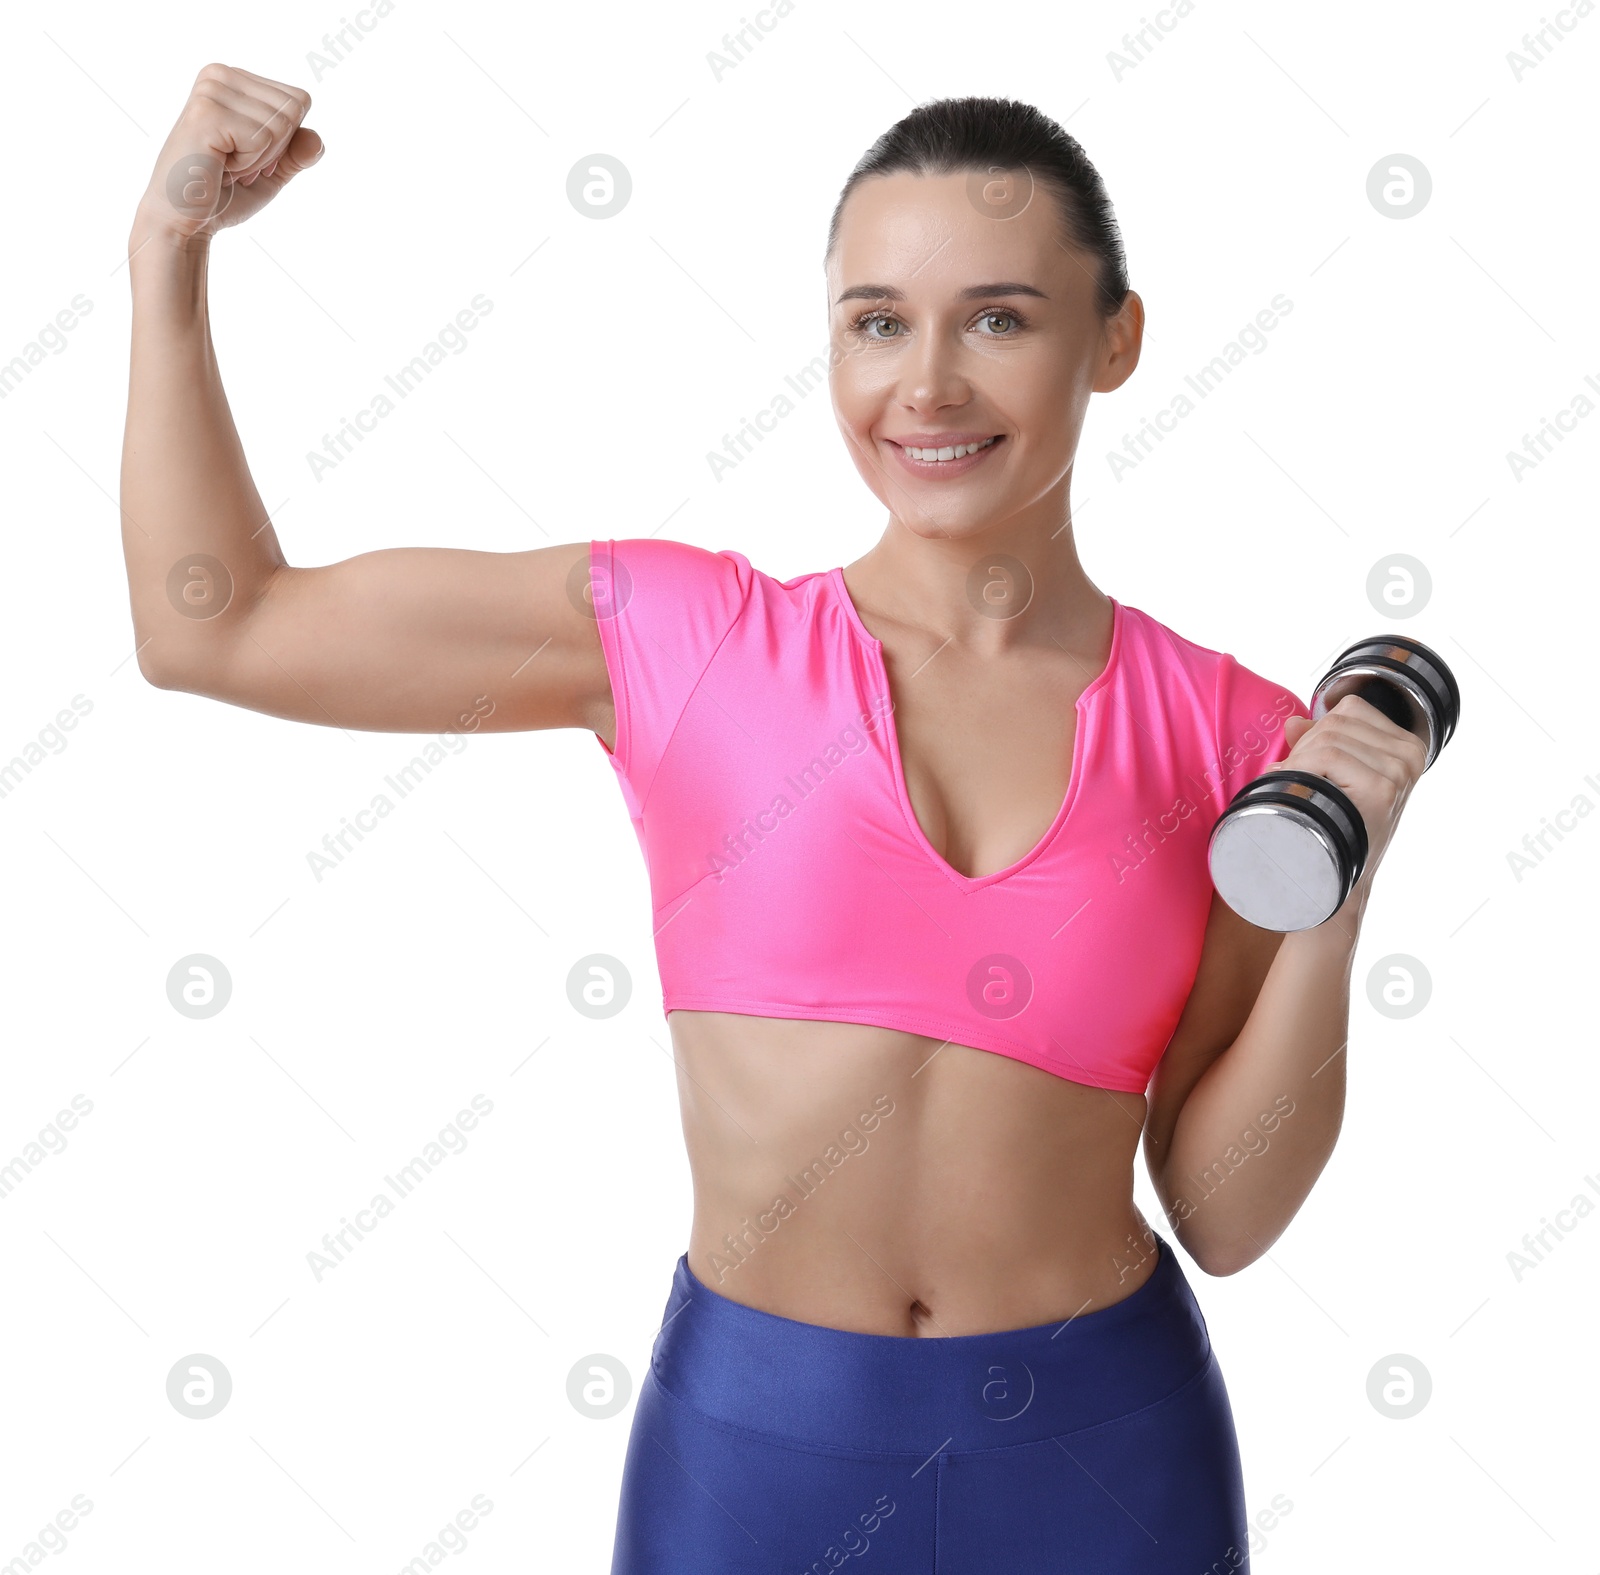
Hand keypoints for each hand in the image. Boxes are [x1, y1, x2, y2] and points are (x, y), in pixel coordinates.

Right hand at [133, 63, 322, 247]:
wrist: (183, 221)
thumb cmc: (222, 195)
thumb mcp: (273, 171)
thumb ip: (298, 152)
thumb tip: (317, 138)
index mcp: (234, 79)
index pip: (299, 100)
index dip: (285, 141)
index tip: (247, 154)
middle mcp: (220, 74)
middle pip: (294, 108)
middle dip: (275, 150)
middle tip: (234, 163)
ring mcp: (212, 90)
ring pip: (282, 124)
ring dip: (259, 159)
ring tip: (224, 164)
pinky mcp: (207, 112)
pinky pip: (263, 138)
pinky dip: (248, 164)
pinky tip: (218, 165)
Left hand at [1279, 693, 1428, 919]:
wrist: (1338, 879)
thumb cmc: (1336, 827)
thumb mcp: (1335, 779)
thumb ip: (1318, 745)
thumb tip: (1293, 722)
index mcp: (1406, 746)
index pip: (1349, 710)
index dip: (1317, 733)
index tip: (1313, 768)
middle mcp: (1408, 756)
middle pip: (1336, 722)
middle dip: (1305, 749)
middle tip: (1301, 786)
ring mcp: (1398, 772)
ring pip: (1326, 738)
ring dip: (1299, 763)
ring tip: (1303, 795)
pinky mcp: (1382, 788)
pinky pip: (1326, 757)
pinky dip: (1301, 771)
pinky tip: (1304, 799)